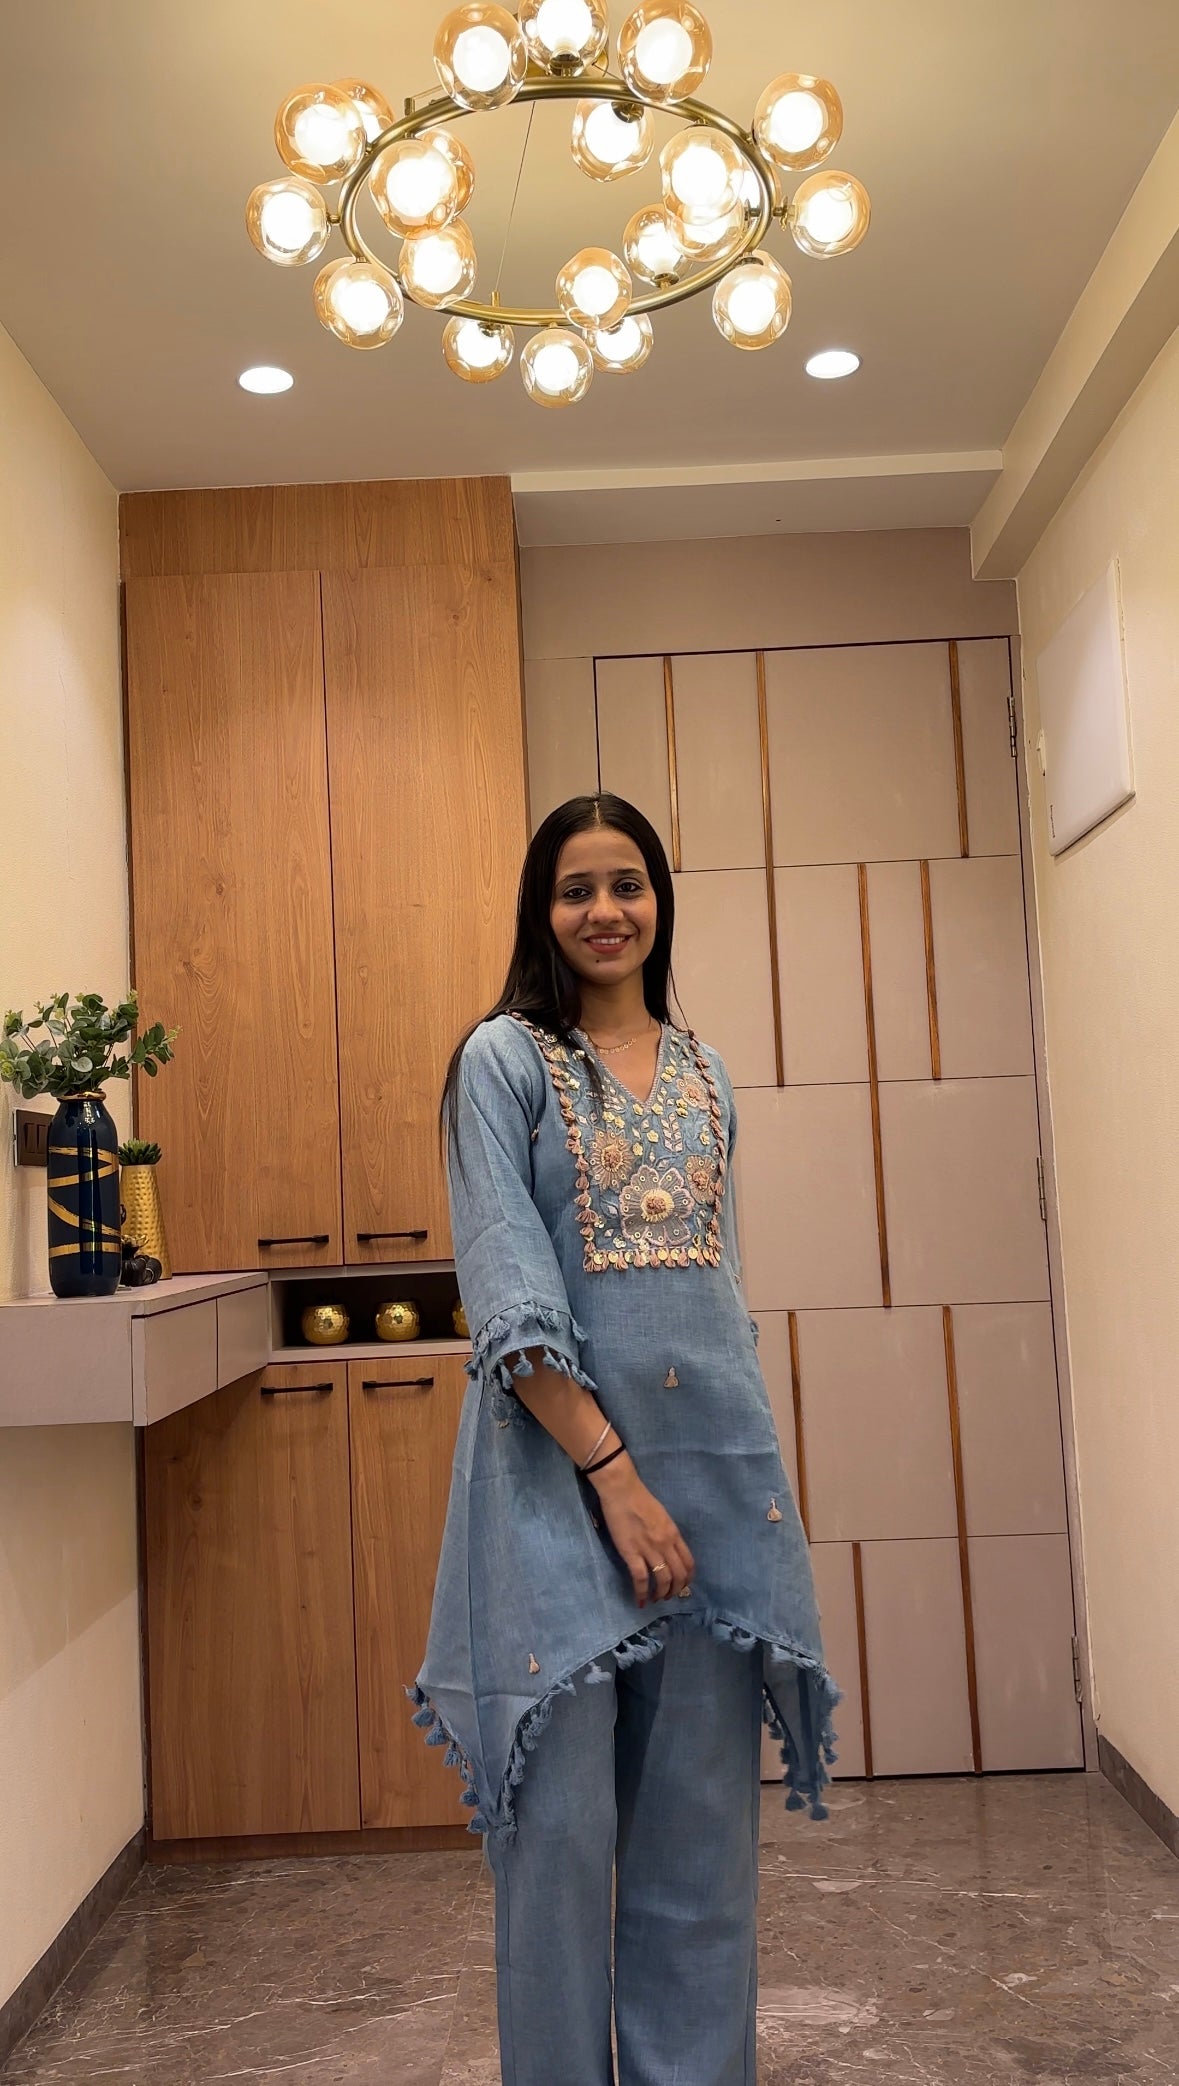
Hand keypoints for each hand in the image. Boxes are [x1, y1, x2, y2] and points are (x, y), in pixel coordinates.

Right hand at [588, 1455, 694, 1606]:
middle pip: (678, 1575)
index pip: (689, 1563)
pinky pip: (640, 1579)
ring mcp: (650, 1549)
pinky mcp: (632, 1553)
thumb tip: (669, 1550)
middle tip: (668, 1596)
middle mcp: (666, 1544)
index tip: (682, 1585)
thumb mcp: (663, 1517)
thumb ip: (668, 1534)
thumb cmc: (640, 1500)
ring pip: (662, 1580)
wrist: (622, 1490)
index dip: (687, 1578)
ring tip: (656, 1599)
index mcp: (674, 1534)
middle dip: (675, 1590)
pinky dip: (641, 1593)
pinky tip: (640, 1601)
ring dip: (661, 1594)